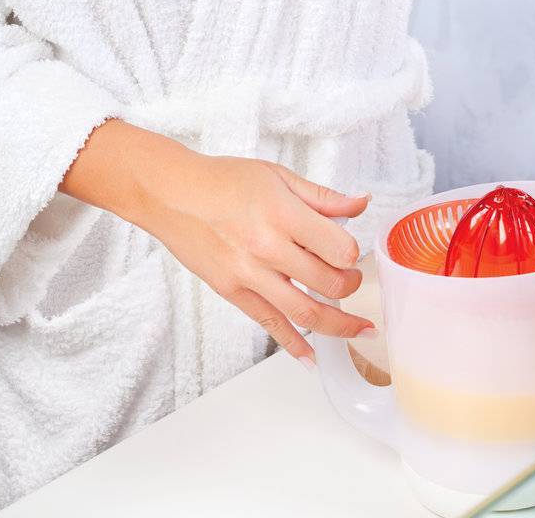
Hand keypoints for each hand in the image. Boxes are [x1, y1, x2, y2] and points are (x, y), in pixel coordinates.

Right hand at [136, 149, 374, 366]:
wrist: (174, 195)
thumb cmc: (224, 180)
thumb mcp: (278, 176)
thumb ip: (322, 196)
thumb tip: (360, 204)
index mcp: (283, 213)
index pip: (338, 247)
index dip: (353, 253)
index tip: (353, 252)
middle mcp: (268, 247)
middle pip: (327, 282)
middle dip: (350, 286)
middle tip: (354, 282)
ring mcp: (249, 274)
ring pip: (304, 313)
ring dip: (338, 326)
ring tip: (357, 330)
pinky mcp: (233, 293)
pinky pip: (270, 324)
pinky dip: (294, 345)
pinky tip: (312, 357)